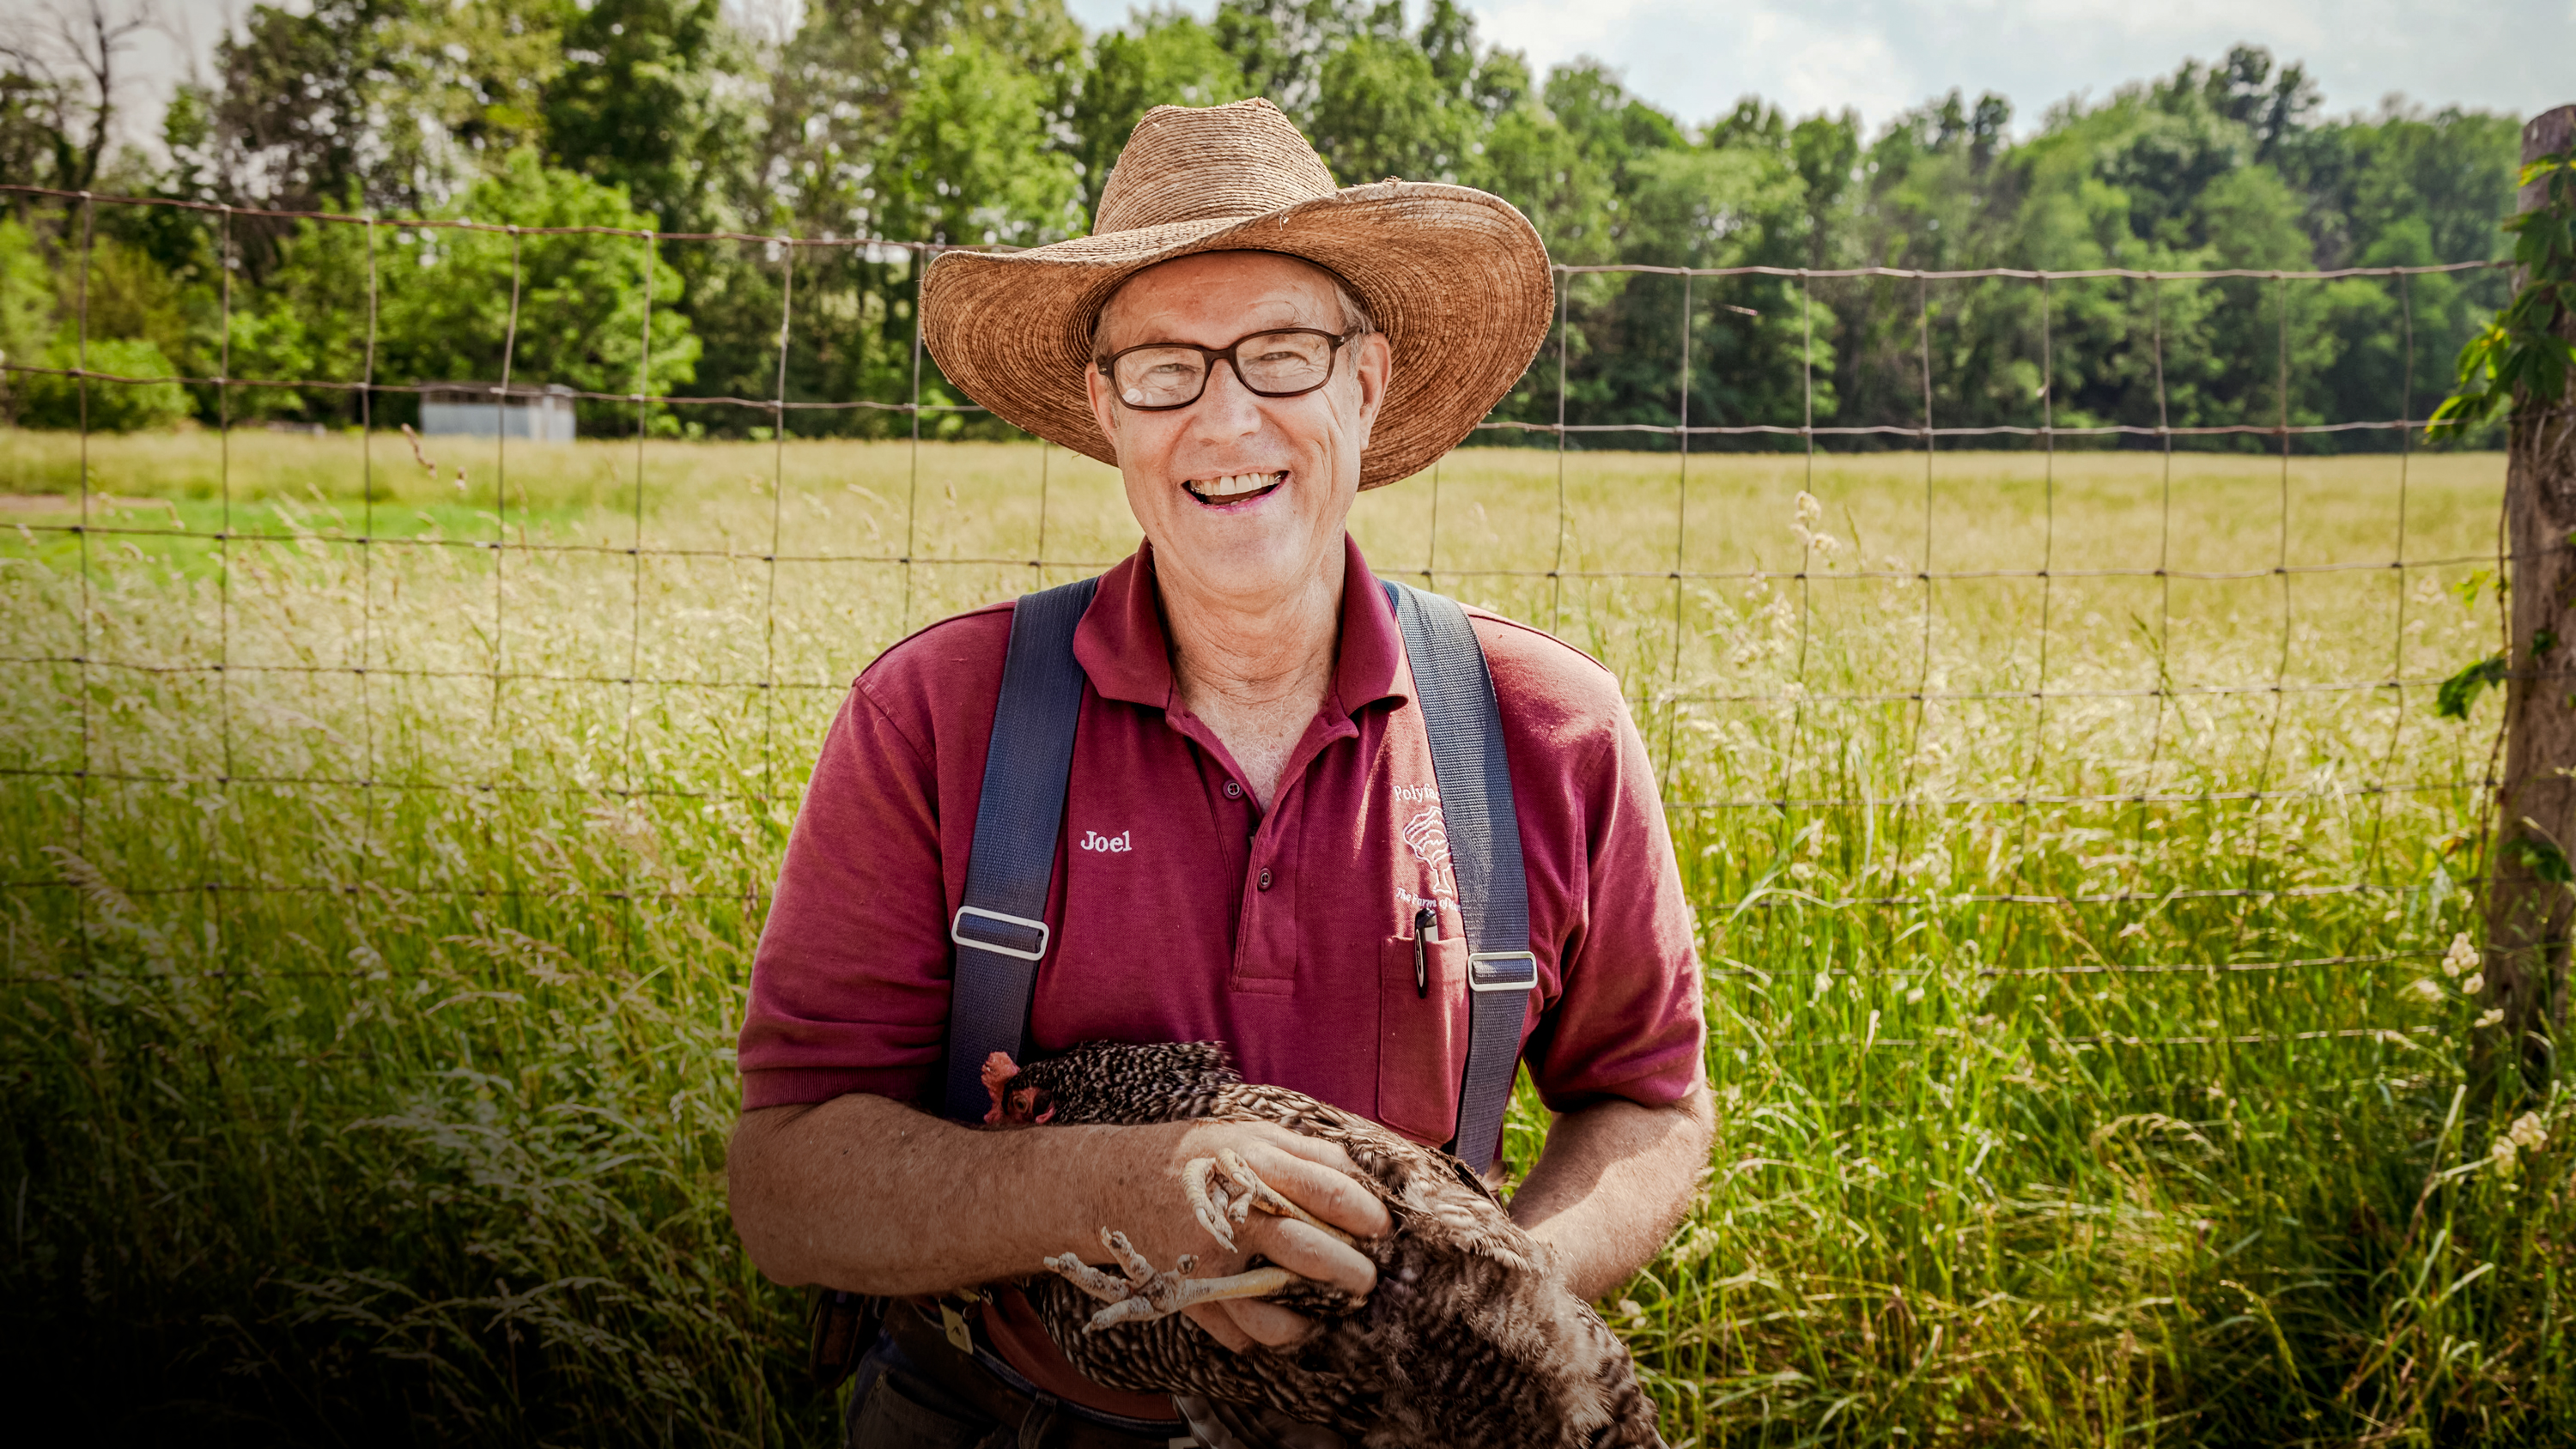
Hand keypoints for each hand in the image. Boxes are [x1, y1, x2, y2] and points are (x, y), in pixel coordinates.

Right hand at [1083, 1119, 1390, 1351]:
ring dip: (1307, 1321)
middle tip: (1366, 1279)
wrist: (1111, 1179)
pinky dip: (1261, 1337)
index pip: (1330, 1193)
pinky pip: (1236, 1335)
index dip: (1367, 1215)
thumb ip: (1306, 1151)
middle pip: (1311, 1253)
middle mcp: (1235, 1215)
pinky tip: (1276, 1324)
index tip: (1382, 1229)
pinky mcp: (1190, 1292)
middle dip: (1352, 1273)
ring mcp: (1211, 1260)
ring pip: (1274, 1312)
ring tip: (1322, 1315)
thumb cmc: (1194, 1156)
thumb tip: (1363, 1173)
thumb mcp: (1249, 1133)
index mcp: (1256, 1167)